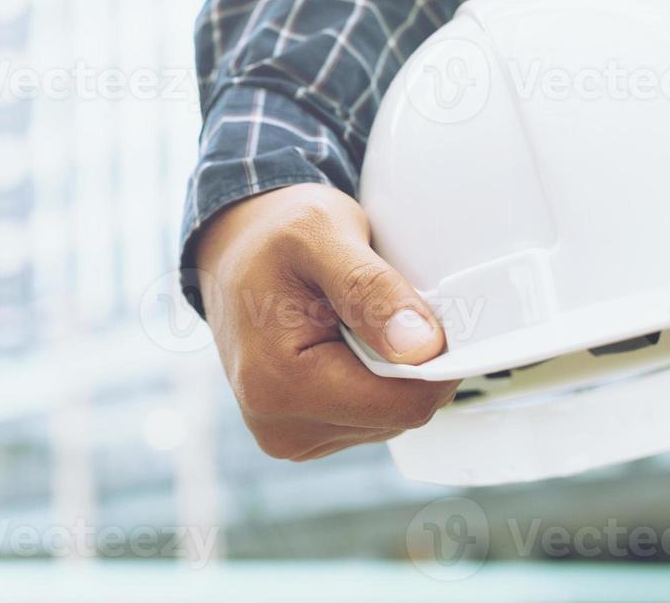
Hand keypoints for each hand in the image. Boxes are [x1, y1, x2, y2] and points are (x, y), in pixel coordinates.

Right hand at [193, 183, 457, 460]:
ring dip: (390, 368)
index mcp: (279, 384)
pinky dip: (373, 378)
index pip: (404, 404)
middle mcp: (280, 426)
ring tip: (354, 319)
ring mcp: (290, 436)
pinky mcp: (303, 433)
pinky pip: (368, 418)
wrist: (234, 249)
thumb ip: (371, 288)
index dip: (435, 359)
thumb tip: (421, 347)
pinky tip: (346, 341)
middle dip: (408, 361)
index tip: (430, 310)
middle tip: (381, 304)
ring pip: (388, 418)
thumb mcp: (321, 233)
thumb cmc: (273, 236)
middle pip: (398, 414)